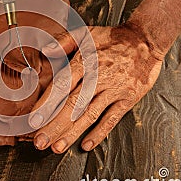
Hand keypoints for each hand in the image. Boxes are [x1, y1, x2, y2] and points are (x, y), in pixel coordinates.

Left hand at [28, 24, 163, 152]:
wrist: (146, 40)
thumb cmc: (112, 38)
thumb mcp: (86, 33)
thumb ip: (64, 42)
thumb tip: (45, 49)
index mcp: (84, 62)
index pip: (61, 87)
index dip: (47, 105)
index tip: (34, 120)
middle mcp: (97, 78)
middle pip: (72, 105)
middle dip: (54, 126)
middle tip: (40, 142)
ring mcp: (113, 90)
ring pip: (89, 114)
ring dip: (72, 133)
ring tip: (57, 147)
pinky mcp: (127, 98)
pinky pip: (112, 118)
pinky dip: (100, 133)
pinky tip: (86, 144)